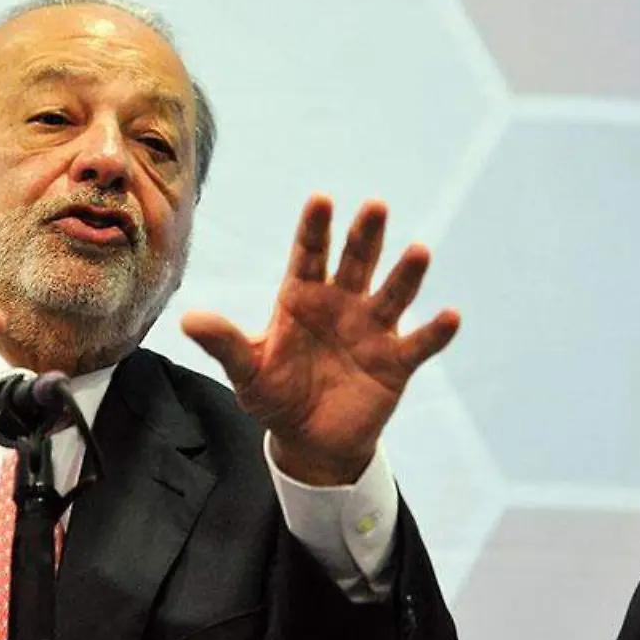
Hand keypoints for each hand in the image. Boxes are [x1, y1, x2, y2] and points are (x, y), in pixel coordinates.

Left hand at [182, 194, 459, 484]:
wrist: (309, 440)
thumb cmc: (275, 395)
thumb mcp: (247, 370)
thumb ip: (224, 342)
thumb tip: (188, 318)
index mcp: (302, 297)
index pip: (308, 254)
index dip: (314, 228)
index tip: (321, 198)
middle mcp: (341, 304)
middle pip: (356, 262)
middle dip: (365, 235)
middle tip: (375, 205)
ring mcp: (372, 330)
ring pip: (392, 295)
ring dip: (406, 274)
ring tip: (419, 251)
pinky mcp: (396, 362)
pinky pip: (419, 344)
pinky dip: (435, 332)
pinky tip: (450, 315)